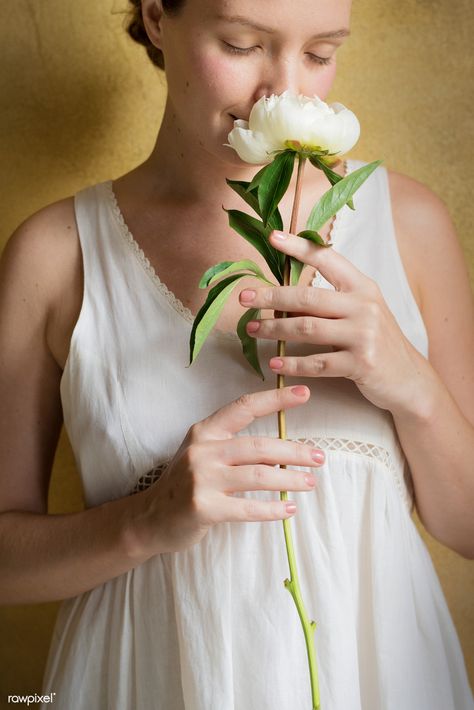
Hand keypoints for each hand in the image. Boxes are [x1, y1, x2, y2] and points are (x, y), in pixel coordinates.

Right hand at [138, 386, 324, 553]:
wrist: (150, 518)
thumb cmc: (185, 484)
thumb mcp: (202, 454)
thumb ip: (233, 446)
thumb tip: (282, 449)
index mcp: (205, 431)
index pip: (244, 408)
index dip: (275, 399)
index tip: (304, 393)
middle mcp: (203, 450)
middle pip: (258, 446)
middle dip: (294, 451)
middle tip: (319, 457)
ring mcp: (202, 479)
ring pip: (258, 475)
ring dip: (290, 479)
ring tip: (310, 482)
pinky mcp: (204, 508)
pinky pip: (248, 508)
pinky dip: (273, 509)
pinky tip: (289, 509)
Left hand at [239, 230, 429, 413]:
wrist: (408, 378)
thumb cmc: (377, 342)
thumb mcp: (361, 312)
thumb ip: (331, 301)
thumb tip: (284, 297)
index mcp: (362, 287)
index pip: (327, 259)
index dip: (299, 247)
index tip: (273, 237)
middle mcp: (364, 306)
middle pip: (307, 298)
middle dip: (271, 297)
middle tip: (244, 297)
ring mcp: (364, 335)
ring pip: (307, 329)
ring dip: (275, 330)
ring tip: (253, 329)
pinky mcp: (361, 363)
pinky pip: (317, 363)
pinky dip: (292, 364)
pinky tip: (274, 363)